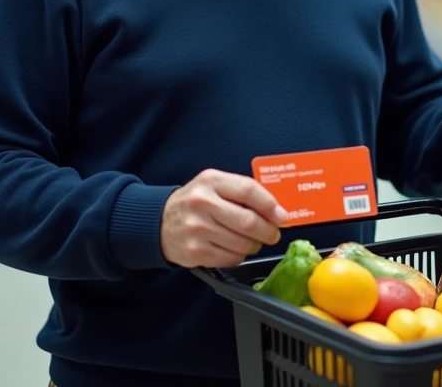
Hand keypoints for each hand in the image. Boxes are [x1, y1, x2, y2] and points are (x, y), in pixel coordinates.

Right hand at [161, 169, 287, 268]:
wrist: (159, 222)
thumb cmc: (195, 202)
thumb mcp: (215, 185)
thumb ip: (242, 192)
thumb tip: (276, 210)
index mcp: (211, 181)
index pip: (248, 190)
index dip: (270, 205)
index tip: (282, 216)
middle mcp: (202, 203)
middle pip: (248, 221)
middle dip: (268, 231)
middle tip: (273, 234)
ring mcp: (197, 229)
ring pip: (242, 244)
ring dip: (254, 245)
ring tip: (251, 241)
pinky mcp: (195, 252)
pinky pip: (231, 259)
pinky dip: (239, 256)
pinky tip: (234, 249)